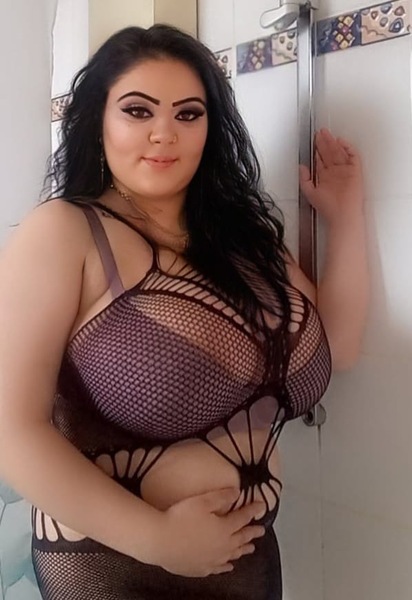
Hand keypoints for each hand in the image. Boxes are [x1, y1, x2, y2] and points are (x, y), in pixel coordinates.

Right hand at [151, 488, 265, 576]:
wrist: (160, 541)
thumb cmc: (180, 518)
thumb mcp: (202, 501)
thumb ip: (221, 496)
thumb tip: (237, 492)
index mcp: (224, 528)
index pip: (243, 518)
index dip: (253, 510)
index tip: (262, 506)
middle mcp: (222, 546)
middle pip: (241, 538)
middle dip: (252, 533)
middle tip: (261, 530)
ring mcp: (212, 559)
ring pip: (233, 555)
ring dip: (242, 550)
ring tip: (250, 548)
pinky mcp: (200, 568)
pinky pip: (218, 568)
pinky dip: (226, 566)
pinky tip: (229, 566)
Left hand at [299, 128, 364, 224]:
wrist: (342, 214)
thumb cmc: (328, 207)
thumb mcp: (310, 192)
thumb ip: (304, 179)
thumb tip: (301, 167)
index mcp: (325, 177)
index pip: (321, 159)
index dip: (317, 149)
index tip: (313, 140)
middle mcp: (335, 172)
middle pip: (329, 153)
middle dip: (324, 142)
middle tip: (320, 132)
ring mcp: (345, 171)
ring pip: (339, 152)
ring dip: (332, 142)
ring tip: (326, 133)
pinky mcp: (355, 171)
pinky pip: (353, 156)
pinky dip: (348, 148)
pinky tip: (340, 141)